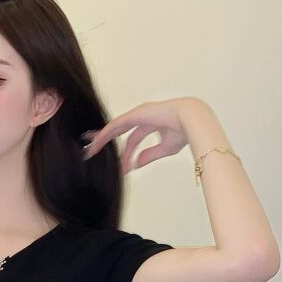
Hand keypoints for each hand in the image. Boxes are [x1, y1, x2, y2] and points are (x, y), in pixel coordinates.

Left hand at [82, 96, 202, 171]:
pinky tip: (96, 142)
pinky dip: (105, 134)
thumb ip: (150, 155)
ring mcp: (138, 114)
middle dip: (106, 140)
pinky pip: (115, 126)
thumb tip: (137, 163)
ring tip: (91, 151)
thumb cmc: (184, 132)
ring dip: (102, 139)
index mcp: (151, 123)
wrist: (191, 121)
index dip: (126, 154)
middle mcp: (142, 117)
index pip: (133, 139)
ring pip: (114, 128)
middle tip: (94, 150)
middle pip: (119, 130)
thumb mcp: (165, 148)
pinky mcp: (134, 115)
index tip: (121, 166)